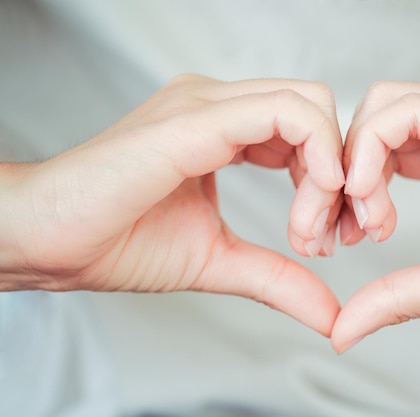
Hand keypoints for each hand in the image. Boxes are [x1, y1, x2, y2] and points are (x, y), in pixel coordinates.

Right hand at [0, 75, 344, 335]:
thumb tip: (330, 313)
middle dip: (344, 173)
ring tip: (312, 230)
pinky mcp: (196, 119)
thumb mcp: (220, 260)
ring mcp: (206, 104)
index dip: (334, 179)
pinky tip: (313, 199)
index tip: (332, 236)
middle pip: (318, 112)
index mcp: (225, 127)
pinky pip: (283, 114)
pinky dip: (317, 153)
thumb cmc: (120, 241)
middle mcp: (219, 105)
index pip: (306, 130)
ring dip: (332, 169)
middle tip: (337, 233)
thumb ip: (279, 277)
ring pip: (310, 105)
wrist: (50, 243)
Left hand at [332, 81, 419, 351]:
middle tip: (342, 225)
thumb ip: (396, 295)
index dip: (351, 184)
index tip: (345, 234)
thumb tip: (342, 330)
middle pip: (376, 118)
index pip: (385, 145)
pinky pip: (409, 113)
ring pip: (386, 105)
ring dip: (354, 158)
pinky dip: (372, 149)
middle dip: (341, 167)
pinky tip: (370, 196)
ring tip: (362, 214)